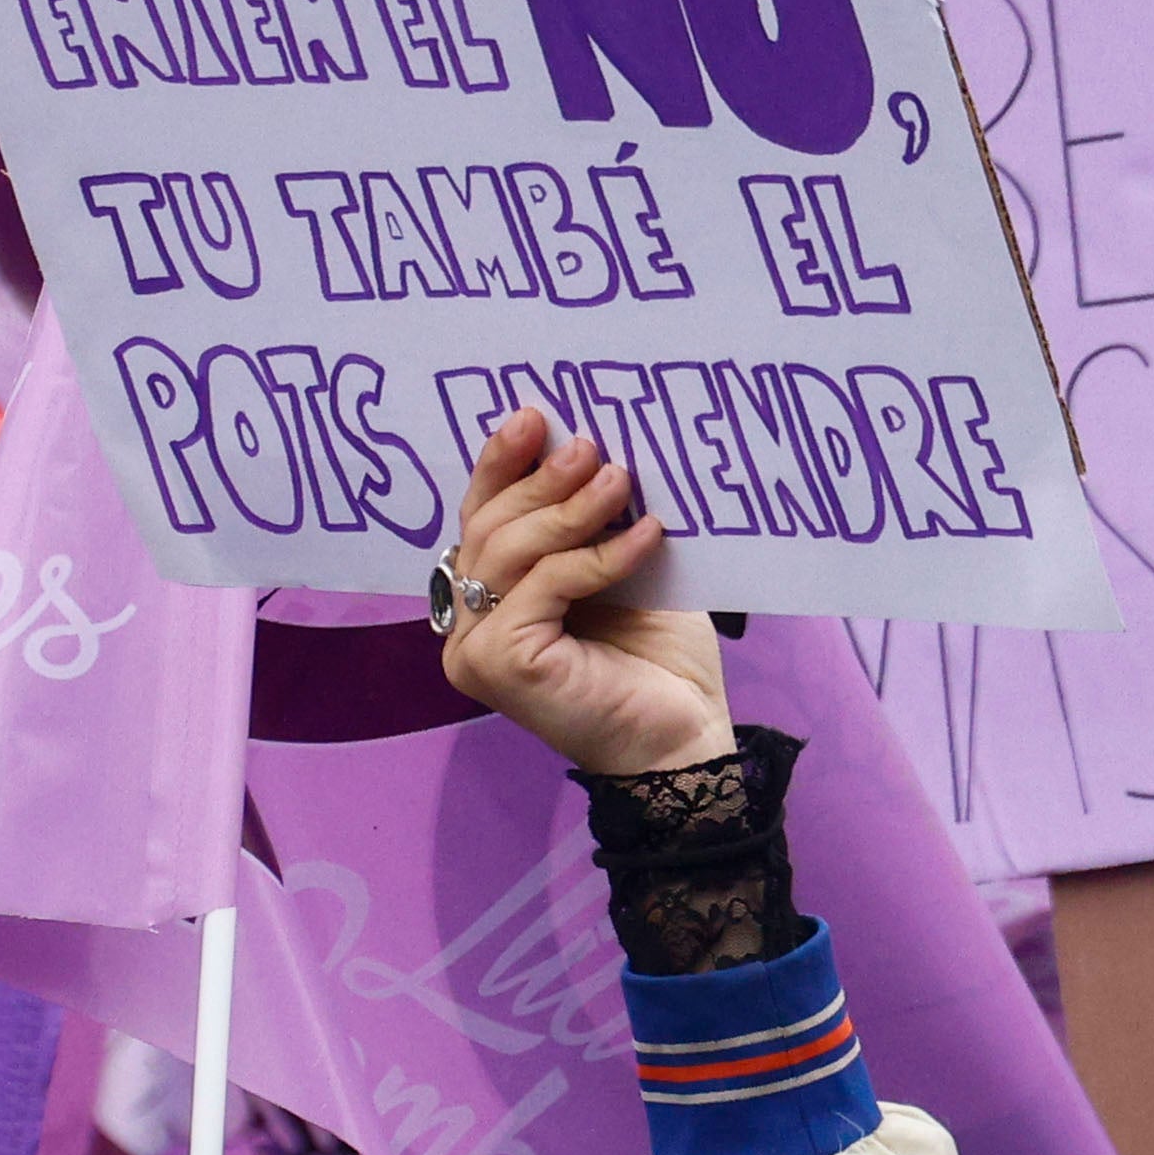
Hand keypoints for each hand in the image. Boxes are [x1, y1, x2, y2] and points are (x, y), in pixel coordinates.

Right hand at [425, 408, 723, 780]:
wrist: (686, 737)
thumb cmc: (657, 660)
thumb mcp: (619, 569)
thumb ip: (588, 521)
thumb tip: (585, 440)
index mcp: (487, 603)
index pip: (481, 520)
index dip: (499, 467)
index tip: (533, 416)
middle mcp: (467, 629)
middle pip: (488, 530)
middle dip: (536, 481)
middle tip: (586, 444)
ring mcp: (476, 651)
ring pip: (510, 553)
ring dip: (569, 509)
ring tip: (618, 477)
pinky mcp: (500, 665)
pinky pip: (544, 586)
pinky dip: (598, 556)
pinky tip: (646, 536)